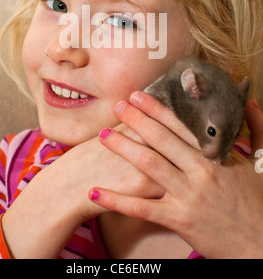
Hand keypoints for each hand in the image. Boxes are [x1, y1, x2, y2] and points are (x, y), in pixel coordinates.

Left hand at [89, 93, 262, 258]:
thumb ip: (256, 129)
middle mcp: (197, 172)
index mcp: (214, 157)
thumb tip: (253, 102)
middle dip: (136, 121)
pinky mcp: (177, 220)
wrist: (260, 245)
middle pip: (160, 141)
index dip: (157, 109)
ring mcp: (186, 197)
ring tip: (102, 136)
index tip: (139, 95)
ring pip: (148, 167)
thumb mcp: (259, 162)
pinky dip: (117, 200)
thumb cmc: (258, 202)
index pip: (179, 126)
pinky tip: (95, 192)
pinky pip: (141, 209)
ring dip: (123, 148)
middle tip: (117, 105)